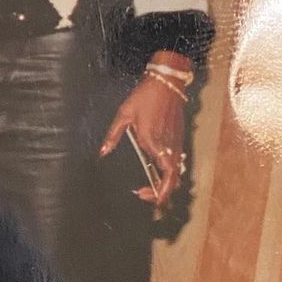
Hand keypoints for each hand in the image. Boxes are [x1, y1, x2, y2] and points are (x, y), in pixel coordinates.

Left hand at [100, 56, 189, 207]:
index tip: (141, 194)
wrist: (166, 84)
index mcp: (153, 143)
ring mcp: (177, 144)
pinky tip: (157, 171)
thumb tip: (102, 152)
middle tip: (146, 196)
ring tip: (151, 188)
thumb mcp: (124, 114)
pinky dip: (170, 172)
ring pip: (178, 173)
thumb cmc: (143, 97)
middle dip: (162, 194)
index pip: (163, 178)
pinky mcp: (180, 139)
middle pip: (174, 181)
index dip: (155, 192)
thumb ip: (113, 135)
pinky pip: (178, 162)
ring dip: (167, 184)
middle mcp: (168, 147)